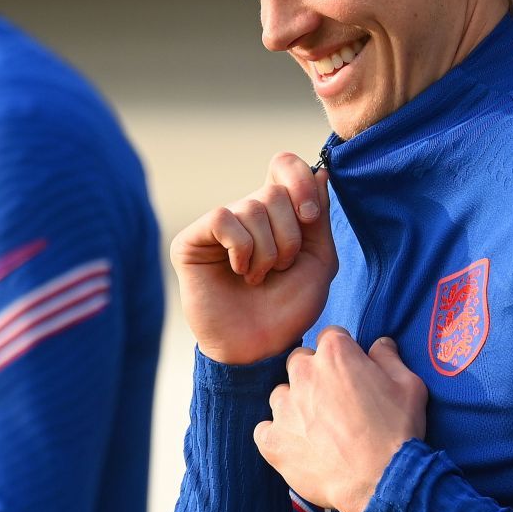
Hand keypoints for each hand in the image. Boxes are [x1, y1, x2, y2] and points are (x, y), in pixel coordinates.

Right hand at [171, 152, 337, 364]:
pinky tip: (238, 271)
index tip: (310, 217)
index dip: (300, 182)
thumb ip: (319, 218)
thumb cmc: (288, 308)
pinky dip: (241, 249)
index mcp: (277, 213)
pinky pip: (222, 219)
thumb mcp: (319, 261)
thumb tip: (320, 172)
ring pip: (251, 208)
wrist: (258, 346)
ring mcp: (218, 226)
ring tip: (257, 278)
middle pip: (274, 192)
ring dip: (266, 252)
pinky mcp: (192, 240)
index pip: (284, 165)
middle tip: (280, 268)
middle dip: (289, 238)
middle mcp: (246, 213)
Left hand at [254, 330, 427, 511]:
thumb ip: (388, 357)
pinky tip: (300, 448)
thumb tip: (380, 344)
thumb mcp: (409, 385)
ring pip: (282, 396)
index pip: (330, 338)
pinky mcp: (273, 440)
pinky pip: (265, 430)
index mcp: (335, 353)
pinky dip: (279, 437)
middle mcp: (303, 373)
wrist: (382, 481)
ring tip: (318, 430)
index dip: (343, 355)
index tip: (352, 373)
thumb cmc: (397, 431)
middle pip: (301, 363)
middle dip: (315, 376)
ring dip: (296, 406)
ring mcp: (284, 407)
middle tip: (335, 403)